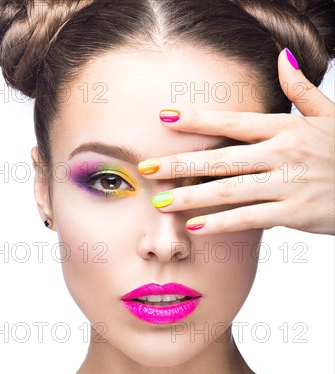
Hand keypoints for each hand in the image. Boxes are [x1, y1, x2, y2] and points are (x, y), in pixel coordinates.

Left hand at [138, 48, 334, 235]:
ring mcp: (286, 184)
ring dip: (191, 197)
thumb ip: (301, 89)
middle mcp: (282, 154)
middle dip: (180, 163)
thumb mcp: (328, 115)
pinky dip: (222, 223)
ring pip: (229, 190)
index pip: (234, 121)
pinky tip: (196, 226)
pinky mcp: (293, 213)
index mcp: (286, 128)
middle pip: (221, 158)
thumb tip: (282, 57)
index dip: (198, 119)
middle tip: (147, 168)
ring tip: (161, 203)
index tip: (165, 118)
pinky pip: (249, 218)